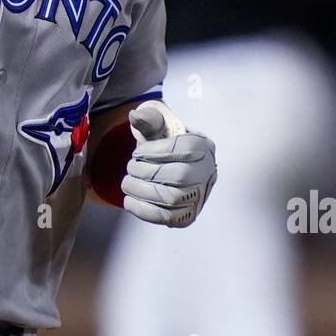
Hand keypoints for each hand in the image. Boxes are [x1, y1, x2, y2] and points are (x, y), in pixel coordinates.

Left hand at [122, 100, 216, 227]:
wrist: (170, 165)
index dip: (155, 152)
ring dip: (142, 191)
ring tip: (127, 183)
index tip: (137, 153)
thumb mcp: (159, 125)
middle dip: (147, 172)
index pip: (185, 148)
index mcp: (203, 145)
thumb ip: (148, 119)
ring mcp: (200, 196)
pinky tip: (130, 201)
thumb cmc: (164, 143)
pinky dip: (144, 211)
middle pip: (180, 176)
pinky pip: (168, 218)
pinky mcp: (188, 216)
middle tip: (130, 168)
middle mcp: (207, 172)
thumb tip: (135, 116)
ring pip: (173, 199)